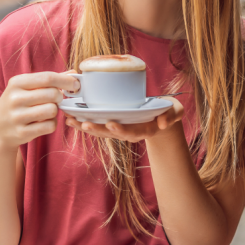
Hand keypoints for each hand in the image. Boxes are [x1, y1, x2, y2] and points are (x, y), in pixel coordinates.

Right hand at [0, 72, 80, 151]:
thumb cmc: (16, 104)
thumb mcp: (26, 88)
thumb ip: (49, 80)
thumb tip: (72, 73)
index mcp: (16, 83)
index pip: (47, 78)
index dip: (65, 80)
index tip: (75, 84)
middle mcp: (15, 99)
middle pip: (52, 94)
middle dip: (60, 97)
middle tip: (56, 99)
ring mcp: (17, 117)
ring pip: (52, 110)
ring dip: (55, 111)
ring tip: (47, 111)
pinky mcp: (22, 133)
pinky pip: (49, 126)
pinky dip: (52, 124)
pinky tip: (44, 122)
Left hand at [64, 97, 184, 142]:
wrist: (162, 118)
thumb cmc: (168, 111)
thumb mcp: (175, 111)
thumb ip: (172, 115)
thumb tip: (164, 122)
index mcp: (144, 129)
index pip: (131, 131)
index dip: (121, 129)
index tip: (111, 124)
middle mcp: (129, 131)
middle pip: (111, 133)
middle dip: (97, 130)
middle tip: (84, 124)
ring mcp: (120, 129)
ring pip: (100, 131)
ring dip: (85, 127)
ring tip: (70, 121)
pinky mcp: (112, 125)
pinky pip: (96, 126)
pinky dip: (83, 122)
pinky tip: (70, 118)